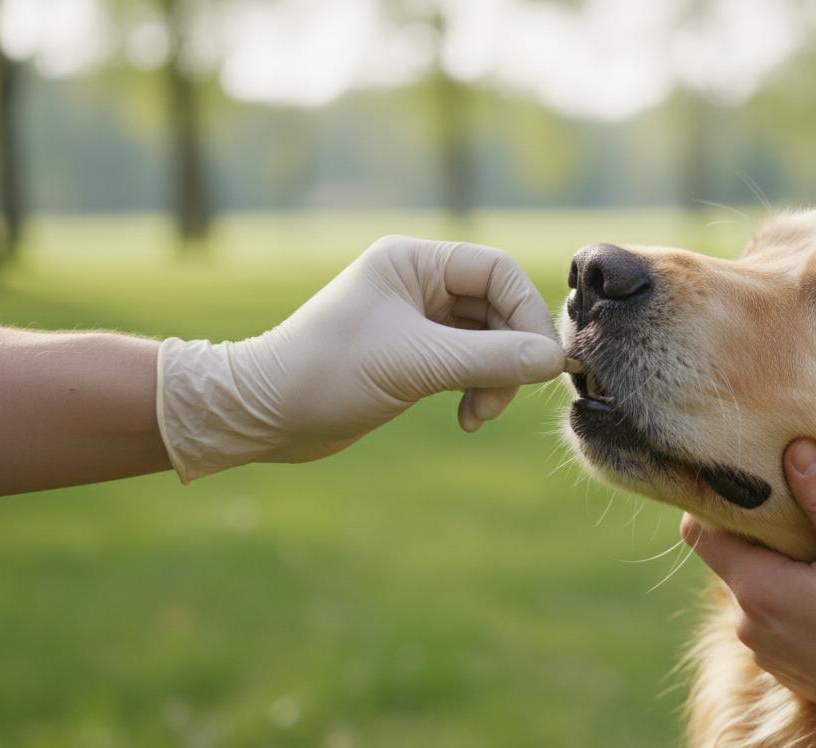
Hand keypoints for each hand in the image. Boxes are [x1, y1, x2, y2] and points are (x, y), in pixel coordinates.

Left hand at [158, 236, 563, 481]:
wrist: (261, 416)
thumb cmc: (324, 375)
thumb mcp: (414, 364)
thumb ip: (490, 360)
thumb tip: (554, 360)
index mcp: (413, 262)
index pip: (498, 271)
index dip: (525, 314)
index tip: (538, 362)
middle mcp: (419, 283)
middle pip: (499, 308)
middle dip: (509, 356)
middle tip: (502, 397)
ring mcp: (418, 321)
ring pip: (489, 341)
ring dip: (495, 379)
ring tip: (478, 413)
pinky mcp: (415, 356)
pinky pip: (470, 364)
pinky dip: (477, 389)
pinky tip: (466, 418)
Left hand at [679, 438, 815, 736]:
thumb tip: (796, 449)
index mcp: (758, 590)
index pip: (700, 533)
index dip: (716, 501)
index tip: (748, 477)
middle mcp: (748, 623)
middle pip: (728, 556)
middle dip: (756, 527)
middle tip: (797, 499)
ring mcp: (765, 649)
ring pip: (753, 586)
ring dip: (776, 563)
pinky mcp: (786, 665)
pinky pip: (772, 616)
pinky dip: (790, 594)